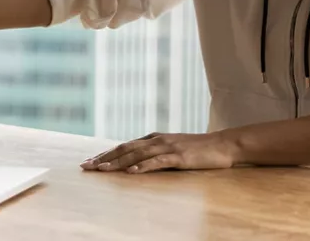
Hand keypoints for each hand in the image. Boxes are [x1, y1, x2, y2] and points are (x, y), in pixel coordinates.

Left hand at [80, 132, 238, 173]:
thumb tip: (135, 162)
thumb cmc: (197, 149)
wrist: (222, 145)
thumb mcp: (172, 148)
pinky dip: (143, 166)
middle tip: (86, 166)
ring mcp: (167, 147)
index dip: (105, 154)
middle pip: (125, 149)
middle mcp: (156, 140)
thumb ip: (154, 152)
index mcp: (153, 138)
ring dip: (118, 162)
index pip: (124, 146)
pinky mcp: (178, 156)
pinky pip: (157, 162)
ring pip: (137, 155)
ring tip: (103, 169)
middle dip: (104, 158)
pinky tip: (132, 172)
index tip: (89, 162)